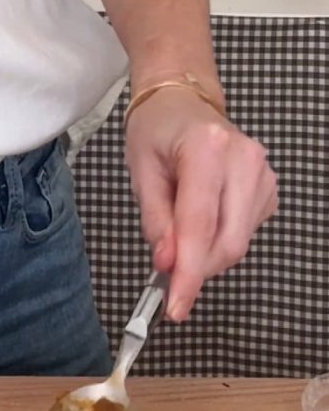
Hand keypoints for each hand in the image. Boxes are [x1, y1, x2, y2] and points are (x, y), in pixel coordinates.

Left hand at [125, 89, 276, 321]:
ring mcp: (263, 174)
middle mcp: (245, 160)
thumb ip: (155, 221)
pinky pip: (245, 233)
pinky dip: (219, 242)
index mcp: (207, 150)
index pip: (200, 226)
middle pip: (228, 242)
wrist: (183, 102)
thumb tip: (167, 264)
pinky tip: (202, 224)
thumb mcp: (141, 173)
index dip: (189, 274)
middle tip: (168, 281)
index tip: (175, 308)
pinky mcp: (269, 189)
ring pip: (238, 243)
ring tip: (180, 240)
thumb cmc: (156, 133)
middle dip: (198, 270)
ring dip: (206, 257)